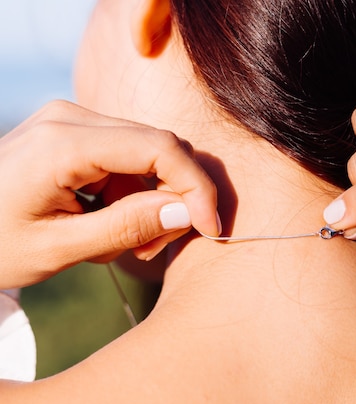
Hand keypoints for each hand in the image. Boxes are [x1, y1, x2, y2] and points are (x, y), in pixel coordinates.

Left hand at [0, 100, 219, 287]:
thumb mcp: (59, 248)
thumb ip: (126, 227)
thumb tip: (187, 212)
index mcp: (62, 143)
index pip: (159, 147)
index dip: (195, 187)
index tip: (209, 227)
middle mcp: (70, 117)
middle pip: (159, 146)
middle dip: (175, 196)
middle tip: (158, 244)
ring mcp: (71, 119)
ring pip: (147, 152)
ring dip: (153, 198)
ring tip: (128, 242)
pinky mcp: (73, 130)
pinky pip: (127, 155)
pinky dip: (133, 191)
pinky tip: (112, 221)